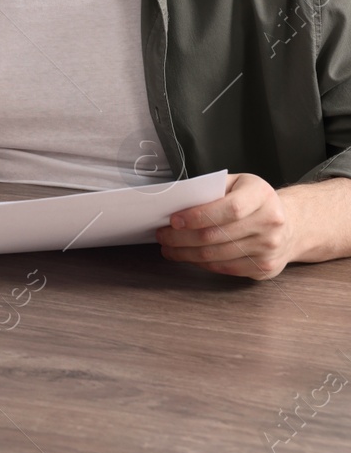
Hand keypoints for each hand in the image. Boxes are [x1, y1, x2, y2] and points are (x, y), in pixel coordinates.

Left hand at [157, 173, 293, 279]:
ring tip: (169, 248)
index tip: (174, 220)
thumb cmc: (255, 201)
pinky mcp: (264, 267)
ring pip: (217, 255)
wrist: (290, 224)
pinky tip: (189, 256)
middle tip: (162, 235)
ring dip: (186, 253)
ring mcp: (269, 248)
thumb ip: (212, 189)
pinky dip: (202, 263)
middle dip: (181, 238)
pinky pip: (225, 268)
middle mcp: (270, 222)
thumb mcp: (238, 184)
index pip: (229, 209)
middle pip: (217, 235)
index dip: (198, 216)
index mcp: (262, 195)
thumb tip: (177, 202)